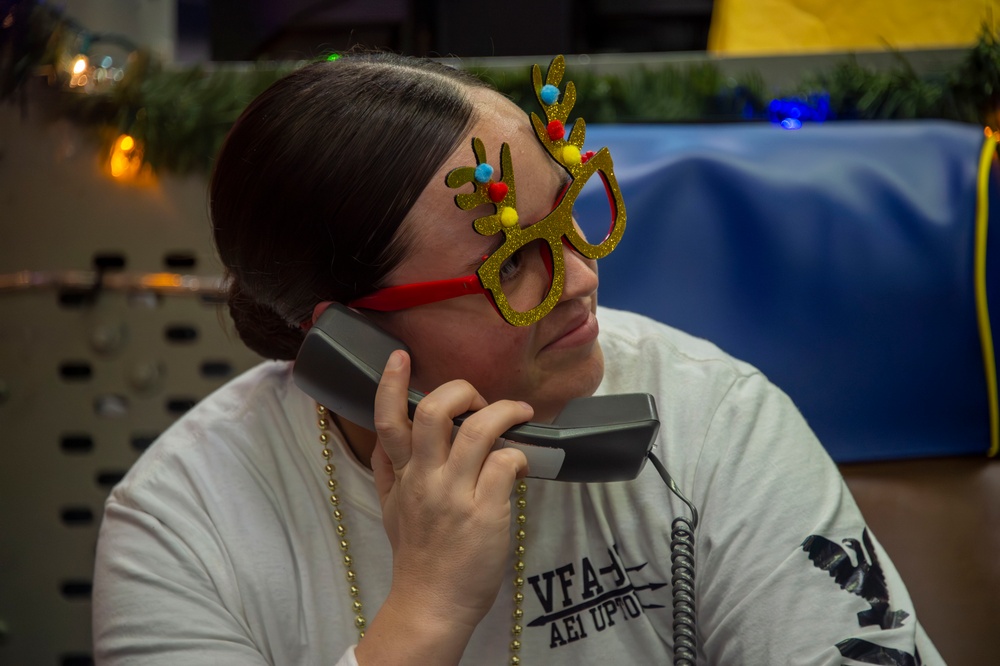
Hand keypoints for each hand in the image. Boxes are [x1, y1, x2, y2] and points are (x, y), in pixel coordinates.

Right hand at [358, 350, 530, 661]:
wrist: (431, 603)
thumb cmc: (416, 555)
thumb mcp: (391, 508)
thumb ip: (388, 470)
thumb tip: (386, 438)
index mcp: (402, 475)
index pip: (388, 422)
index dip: (391, 384)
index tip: (400, 356)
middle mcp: (425, 479)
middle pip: (435, 413)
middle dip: (461, 391)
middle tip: (479, 398)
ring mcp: (455, 494)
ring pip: (478, 430)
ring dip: (504, 412)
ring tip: (519, 412)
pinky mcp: (486, 511)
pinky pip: (505, 464)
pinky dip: (518, 454)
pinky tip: (523, 462)